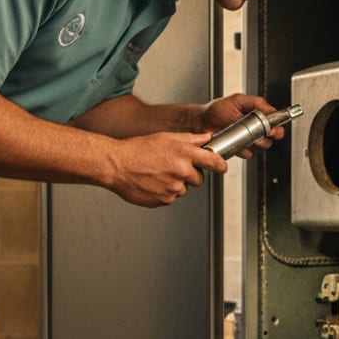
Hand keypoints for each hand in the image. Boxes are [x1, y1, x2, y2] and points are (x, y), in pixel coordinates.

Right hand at [104, 132, 226, 206]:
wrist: (117, 165)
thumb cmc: (138, 149)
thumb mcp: (166, 137)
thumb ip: (191, 139)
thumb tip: (207, 138)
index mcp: (184, 153)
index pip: (214, 162)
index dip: (220, 165)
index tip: (222, 167)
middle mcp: (182, 171)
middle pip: (199, 179)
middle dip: (190, 174)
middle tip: (172, 167)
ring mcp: (173, 188)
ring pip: (183, 189)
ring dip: (175, 183)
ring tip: (158, 174)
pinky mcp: (164, 200)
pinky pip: (171, 198)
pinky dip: (164, 192)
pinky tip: (152, 182)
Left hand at [201, 93, 286, 158]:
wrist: (202, 122)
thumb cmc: (217, 110)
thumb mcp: (238, 100)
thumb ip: (256, 102)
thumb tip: (270, 109)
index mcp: (258, 115)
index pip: (275, 122)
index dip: (277, 127)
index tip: (273, 129)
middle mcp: (256, 128)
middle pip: (272, 137)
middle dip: (268, 136)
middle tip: (262, 133)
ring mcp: (249, 139)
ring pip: (262, 146)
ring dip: (256, 143)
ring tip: (247, 136)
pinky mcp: (241, 149)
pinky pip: (249, 153)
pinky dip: (244, 149)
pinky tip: (237, 143)